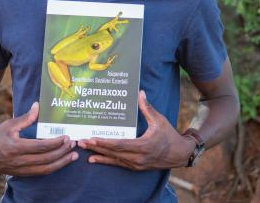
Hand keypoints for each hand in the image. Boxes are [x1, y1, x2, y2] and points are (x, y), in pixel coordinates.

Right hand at [0, 102, 77, 175]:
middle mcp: (19, 160)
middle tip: (73, 145)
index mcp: (16, 147)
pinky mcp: (21, 174)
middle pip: (46, 159)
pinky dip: (52, 168)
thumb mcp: (9, 124)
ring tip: (73, 157)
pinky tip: (60, 162)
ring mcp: (21, 169)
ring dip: (61, 163)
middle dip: (62, 152)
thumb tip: (38, 106)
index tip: (66, 137)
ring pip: (45, 169)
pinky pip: (40, 173)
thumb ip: (25, 118)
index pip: (41, 147)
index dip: (55, 143)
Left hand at [78, 91, 195, 170]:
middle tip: (81, 142)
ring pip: (113, 159)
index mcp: (144, 145)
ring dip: (98, 154)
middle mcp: (138, 157)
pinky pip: (118, 164)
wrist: (179, 154)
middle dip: (96, 147)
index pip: (120, 144)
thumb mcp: (159, 120)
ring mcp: (136, 164)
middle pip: (113, 152)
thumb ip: (147, 108)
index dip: (105, 142)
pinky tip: (94, 159)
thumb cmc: (169, 135)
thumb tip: (140, 92)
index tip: (92, 138)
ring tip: (83, 150)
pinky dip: (105, 161)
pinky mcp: (135, 167)